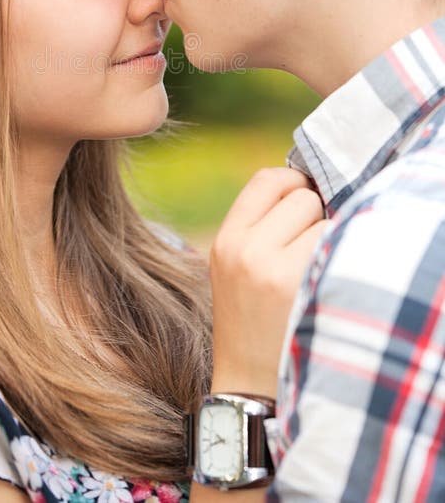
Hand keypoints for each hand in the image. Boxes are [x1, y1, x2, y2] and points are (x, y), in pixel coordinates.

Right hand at [210, 167, 325, 398]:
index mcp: (226, 241)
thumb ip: (260, 225)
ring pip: (325, 218)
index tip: (304, 204)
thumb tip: (309, 187)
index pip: (267, 180)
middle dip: (313, 216)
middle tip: (306, 252)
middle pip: (302, 196)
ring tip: (314, 271)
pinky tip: (326, 284)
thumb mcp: (234, 267)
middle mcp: (246, 250)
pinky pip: (339, 245)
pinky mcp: (304, 288)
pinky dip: (341, 258)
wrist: (250, 387)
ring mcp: (275, 270)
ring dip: (329, 238)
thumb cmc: (250, 323)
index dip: (292, 183)